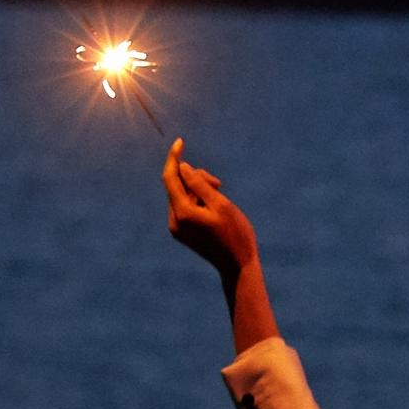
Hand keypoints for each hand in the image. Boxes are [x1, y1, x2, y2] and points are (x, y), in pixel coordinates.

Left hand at [162, 138, 258, 274]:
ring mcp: (177, 228)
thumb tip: (182, 168)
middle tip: (220, 183)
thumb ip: (200, 184)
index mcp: (183, 213)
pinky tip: (214, 209)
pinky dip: (198, 202)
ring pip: (182, 196)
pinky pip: (185, 208)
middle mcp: (174, 220)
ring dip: (199, 190)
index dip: (174, 158)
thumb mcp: (222, 204)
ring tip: (220, 197)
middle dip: (196, 178)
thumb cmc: (235, 234)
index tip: (180, 142)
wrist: (238, 266)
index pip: (171, 177)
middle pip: (178, 186)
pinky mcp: (182, 233)